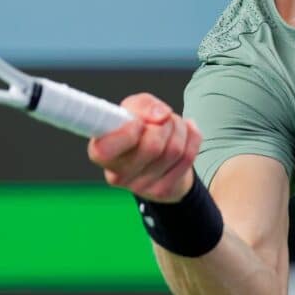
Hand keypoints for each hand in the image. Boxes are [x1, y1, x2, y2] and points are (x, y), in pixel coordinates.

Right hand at [87, 93, 202, 202]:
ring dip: (179, 128)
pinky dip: (192, 138)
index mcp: (101, 152)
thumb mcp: (133, 109)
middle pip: (152, 146)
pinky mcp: (163, 190)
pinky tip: (185, 134)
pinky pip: (188, 158)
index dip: (126, 133)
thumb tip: (160, 115)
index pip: (106, 149)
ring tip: (172, 125)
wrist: (156, 159)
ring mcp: (141, 186)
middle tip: (162, 119)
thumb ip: (143, 105)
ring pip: (174, 150)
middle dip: (164, 123)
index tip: (138, 123)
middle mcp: (117, 174)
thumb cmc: (138, 130)